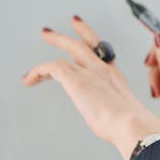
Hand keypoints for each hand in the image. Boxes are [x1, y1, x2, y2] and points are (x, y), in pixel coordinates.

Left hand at [22, 16, 159, 157]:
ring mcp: (90, 72)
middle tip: (50, 33)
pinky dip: (38, 71)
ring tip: (39, 46)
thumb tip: (108, 124)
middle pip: (84, 44)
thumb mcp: (123, 118)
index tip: (84, 36)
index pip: (102, 54)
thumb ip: (113, 115)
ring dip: (53, 45)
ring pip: (69, 49)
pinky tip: (30, 79)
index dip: (91, 42)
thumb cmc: (129, 127)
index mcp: (115, 78)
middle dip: (67, 37)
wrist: (130, 125)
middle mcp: (103, 70)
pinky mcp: (76, 79)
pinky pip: (52, 68)